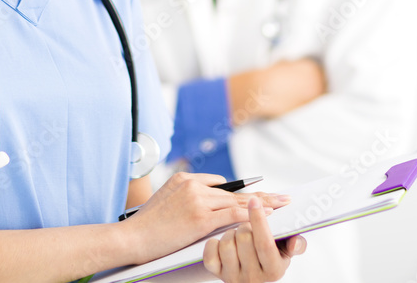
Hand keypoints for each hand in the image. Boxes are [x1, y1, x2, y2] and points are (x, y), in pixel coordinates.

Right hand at [121, 173, 289, 264]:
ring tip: (282, 206)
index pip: (222, 184)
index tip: (262, 195)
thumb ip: (189, 198)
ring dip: (263, 204)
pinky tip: (265, 216)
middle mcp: (193, 184)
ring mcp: (197, 199)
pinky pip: (231, 214)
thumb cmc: (148, 225)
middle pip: (234, 191)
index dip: (244, 192)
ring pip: (236, 202)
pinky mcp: (199, 216)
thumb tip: (211, 206)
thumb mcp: (167, 201)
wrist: (133, 237)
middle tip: (283, 196)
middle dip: (261, 195)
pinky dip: (250, 215)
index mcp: (185, 178)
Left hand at [203, 195, 306, 281]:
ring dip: (230, 233)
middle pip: (244, 238)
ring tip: (237, 235)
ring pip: (227, 242)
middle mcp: (253, 277)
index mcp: (273, 270)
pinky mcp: (216, 273)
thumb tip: (295, 242)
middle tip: (248, 225)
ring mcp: (233, 276)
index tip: (254, 201)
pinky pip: (210, 251)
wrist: (249, 274)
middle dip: (245, 225)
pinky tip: (222, 242)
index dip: (259, 220)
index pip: (265, 243)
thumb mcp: (285, 251)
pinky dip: (214, 242)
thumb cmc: (268, 256)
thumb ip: (296, 244)